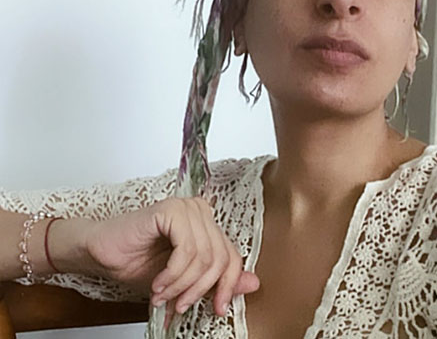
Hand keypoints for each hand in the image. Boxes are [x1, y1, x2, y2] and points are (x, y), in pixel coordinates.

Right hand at [85, 197, 258, 315]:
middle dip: (198, 290)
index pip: (232, 257)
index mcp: (208, 224)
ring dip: (181, 285)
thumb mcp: (185, 280)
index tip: (217, 309)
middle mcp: (201, 211)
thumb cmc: (139, 262)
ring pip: (203, 257)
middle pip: (219, 259)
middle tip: (178, 306)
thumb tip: (254, 284)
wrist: (102, 252)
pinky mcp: (171, 210)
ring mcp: (187, 207)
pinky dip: (173, 274)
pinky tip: (158, 282)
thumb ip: (217, 280)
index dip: (227, 286)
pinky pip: (186, 249)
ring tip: (162, 295)